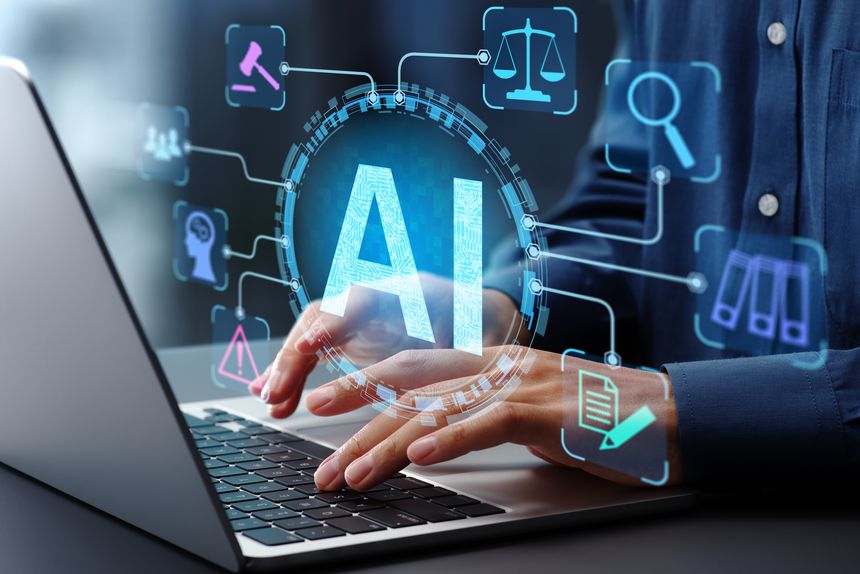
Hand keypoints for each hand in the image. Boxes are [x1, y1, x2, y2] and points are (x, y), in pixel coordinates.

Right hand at [249, 273, 519, 417]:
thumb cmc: (484, 330)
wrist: (483, 320)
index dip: (333, 322)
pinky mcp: (352, 338)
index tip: (312, 344)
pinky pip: (315, 352)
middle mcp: (376, 298)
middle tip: (277, 392)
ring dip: (288, 369)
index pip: (360, 299)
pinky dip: (295, 375)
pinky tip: (274, 396)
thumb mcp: (478, 339)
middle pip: (323, 316)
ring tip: (271, 402)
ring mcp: (360, 317)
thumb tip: (452, 367)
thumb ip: (458, 350)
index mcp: (409, 291)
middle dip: (296, 353)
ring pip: (313, 335)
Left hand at [308, 347, 681, 489]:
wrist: (670, 416)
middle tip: (311, 431)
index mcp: (490, 362)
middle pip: (412, 381)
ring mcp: (522, 382)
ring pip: (441, 405)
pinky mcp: (549, 410)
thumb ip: (482, 412)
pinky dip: (453, 437)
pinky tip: (422, 455)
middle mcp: (499, 364)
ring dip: (389, 441)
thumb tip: (433, 434)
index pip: (414, 368)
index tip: (324, 403)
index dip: (364, 381)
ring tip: (350, 472)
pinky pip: (490, 421)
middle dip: (357, 405)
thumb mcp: (528, 409)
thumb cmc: (597, 419)